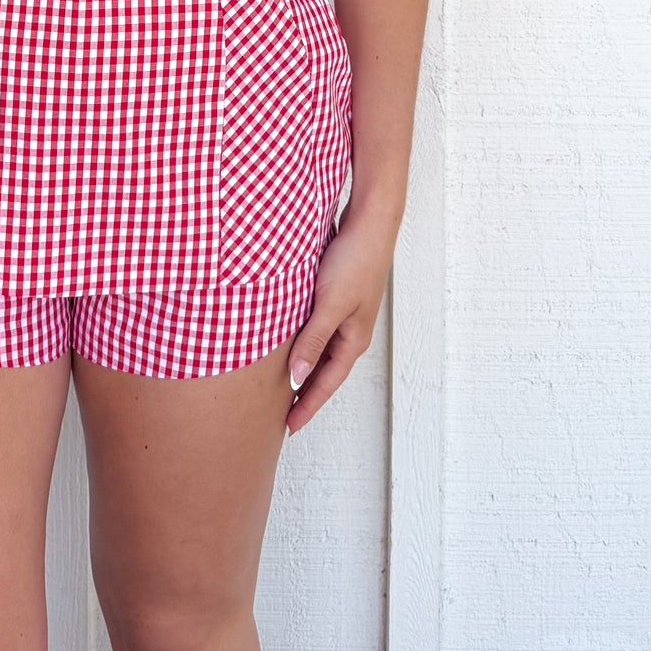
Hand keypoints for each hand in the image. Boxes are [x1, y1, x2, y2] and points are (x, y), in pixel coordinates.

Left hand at [283, 206, 395, 434]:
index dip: (308, 406)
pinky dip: (302, 339)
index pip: (326, 383)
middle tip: (282, 413)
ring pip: (320, 348)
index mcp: (353, 339)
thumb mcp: (330, 305)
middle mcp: (350, 330)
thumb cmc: (355, 261)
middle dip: (305, 393)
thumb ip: (313, 341)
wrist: (370, 222)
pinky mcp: (336, 294)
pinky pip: (316, 327)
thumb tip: (297, 378)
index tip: (289, 428)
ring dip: (303, 365)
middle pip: (324, 370)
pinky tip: (286, 338)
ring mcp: (344, 312)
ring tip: (280, 383)